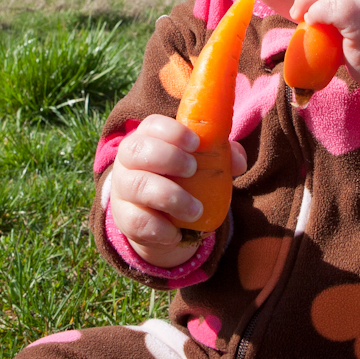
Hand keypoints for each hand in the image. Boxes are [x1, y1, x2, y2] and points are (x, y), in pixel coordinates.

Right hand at [109, 114, 246, 267]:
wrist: (157, 218)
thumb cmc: (180, 179)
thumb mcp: (200, 164)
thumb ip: (221, 156)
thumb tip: (237, 161)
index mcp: (147, 138)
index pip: (152, 125)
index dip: (173, 132)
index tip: (195, 143)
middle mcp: (128, 159)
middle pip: (137, 149)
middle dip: (169, 158)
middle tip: (193, 170)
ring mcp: (122, 188)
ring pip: (137, 185)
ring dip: (171, 196)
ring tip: (196, 210)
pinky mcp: (123, 217)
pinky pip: (137, 221)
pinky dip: (161, 228)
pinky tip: (176, 233)